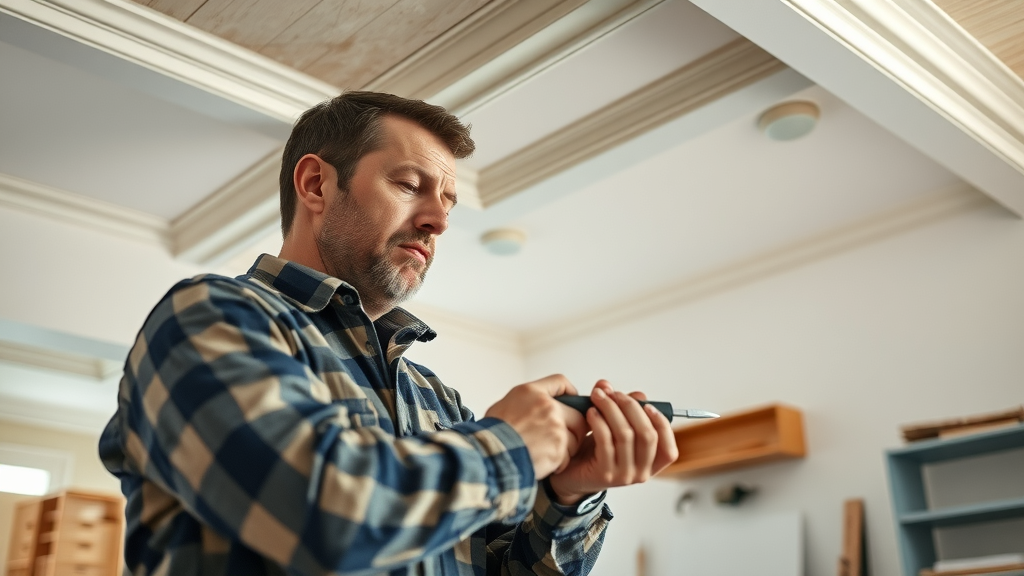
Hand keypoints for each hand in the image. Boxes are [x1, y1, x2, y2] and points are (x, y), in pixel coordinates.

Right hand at [484, 374, 587, 478]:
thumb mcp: (503, 404)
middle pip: (577, 415)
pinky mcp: (558, 450)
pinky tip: (544, 463)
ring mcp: (555, 429)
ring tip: (549, 452)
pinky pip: (567, 457)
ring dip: (567, 447)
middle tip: (564, 437)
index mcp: (532, 393)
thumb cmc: (492, 433)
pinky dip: (559, 463)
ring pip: (576, 438)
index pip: (560, 381)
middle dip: (574, 427)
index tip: (571, 400)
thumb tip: (533, 408)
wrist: (489, 454)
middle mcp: (547, 407)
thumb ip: (524, 403)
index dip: (569, 391)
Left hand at [547, 380, 678, 505]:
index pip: (669, 450)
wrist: (571, 475)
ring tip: (598, 397)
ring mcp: (623, 476)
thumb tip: (625, 391)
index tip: (648, 405)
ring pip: (625, 435)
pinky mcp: (604, 473)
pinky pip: (605, 440)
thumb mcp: (614, 429)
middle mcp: (641, 474)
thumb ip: (623, 408)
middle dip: (631, 407)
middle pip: (647, 435)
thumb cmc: (596, 451)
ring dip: (611, 409)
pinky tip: (591, 412)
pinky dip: (599, 421)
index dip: (662, 425)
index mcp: (651, 465)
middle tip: (615, 393)